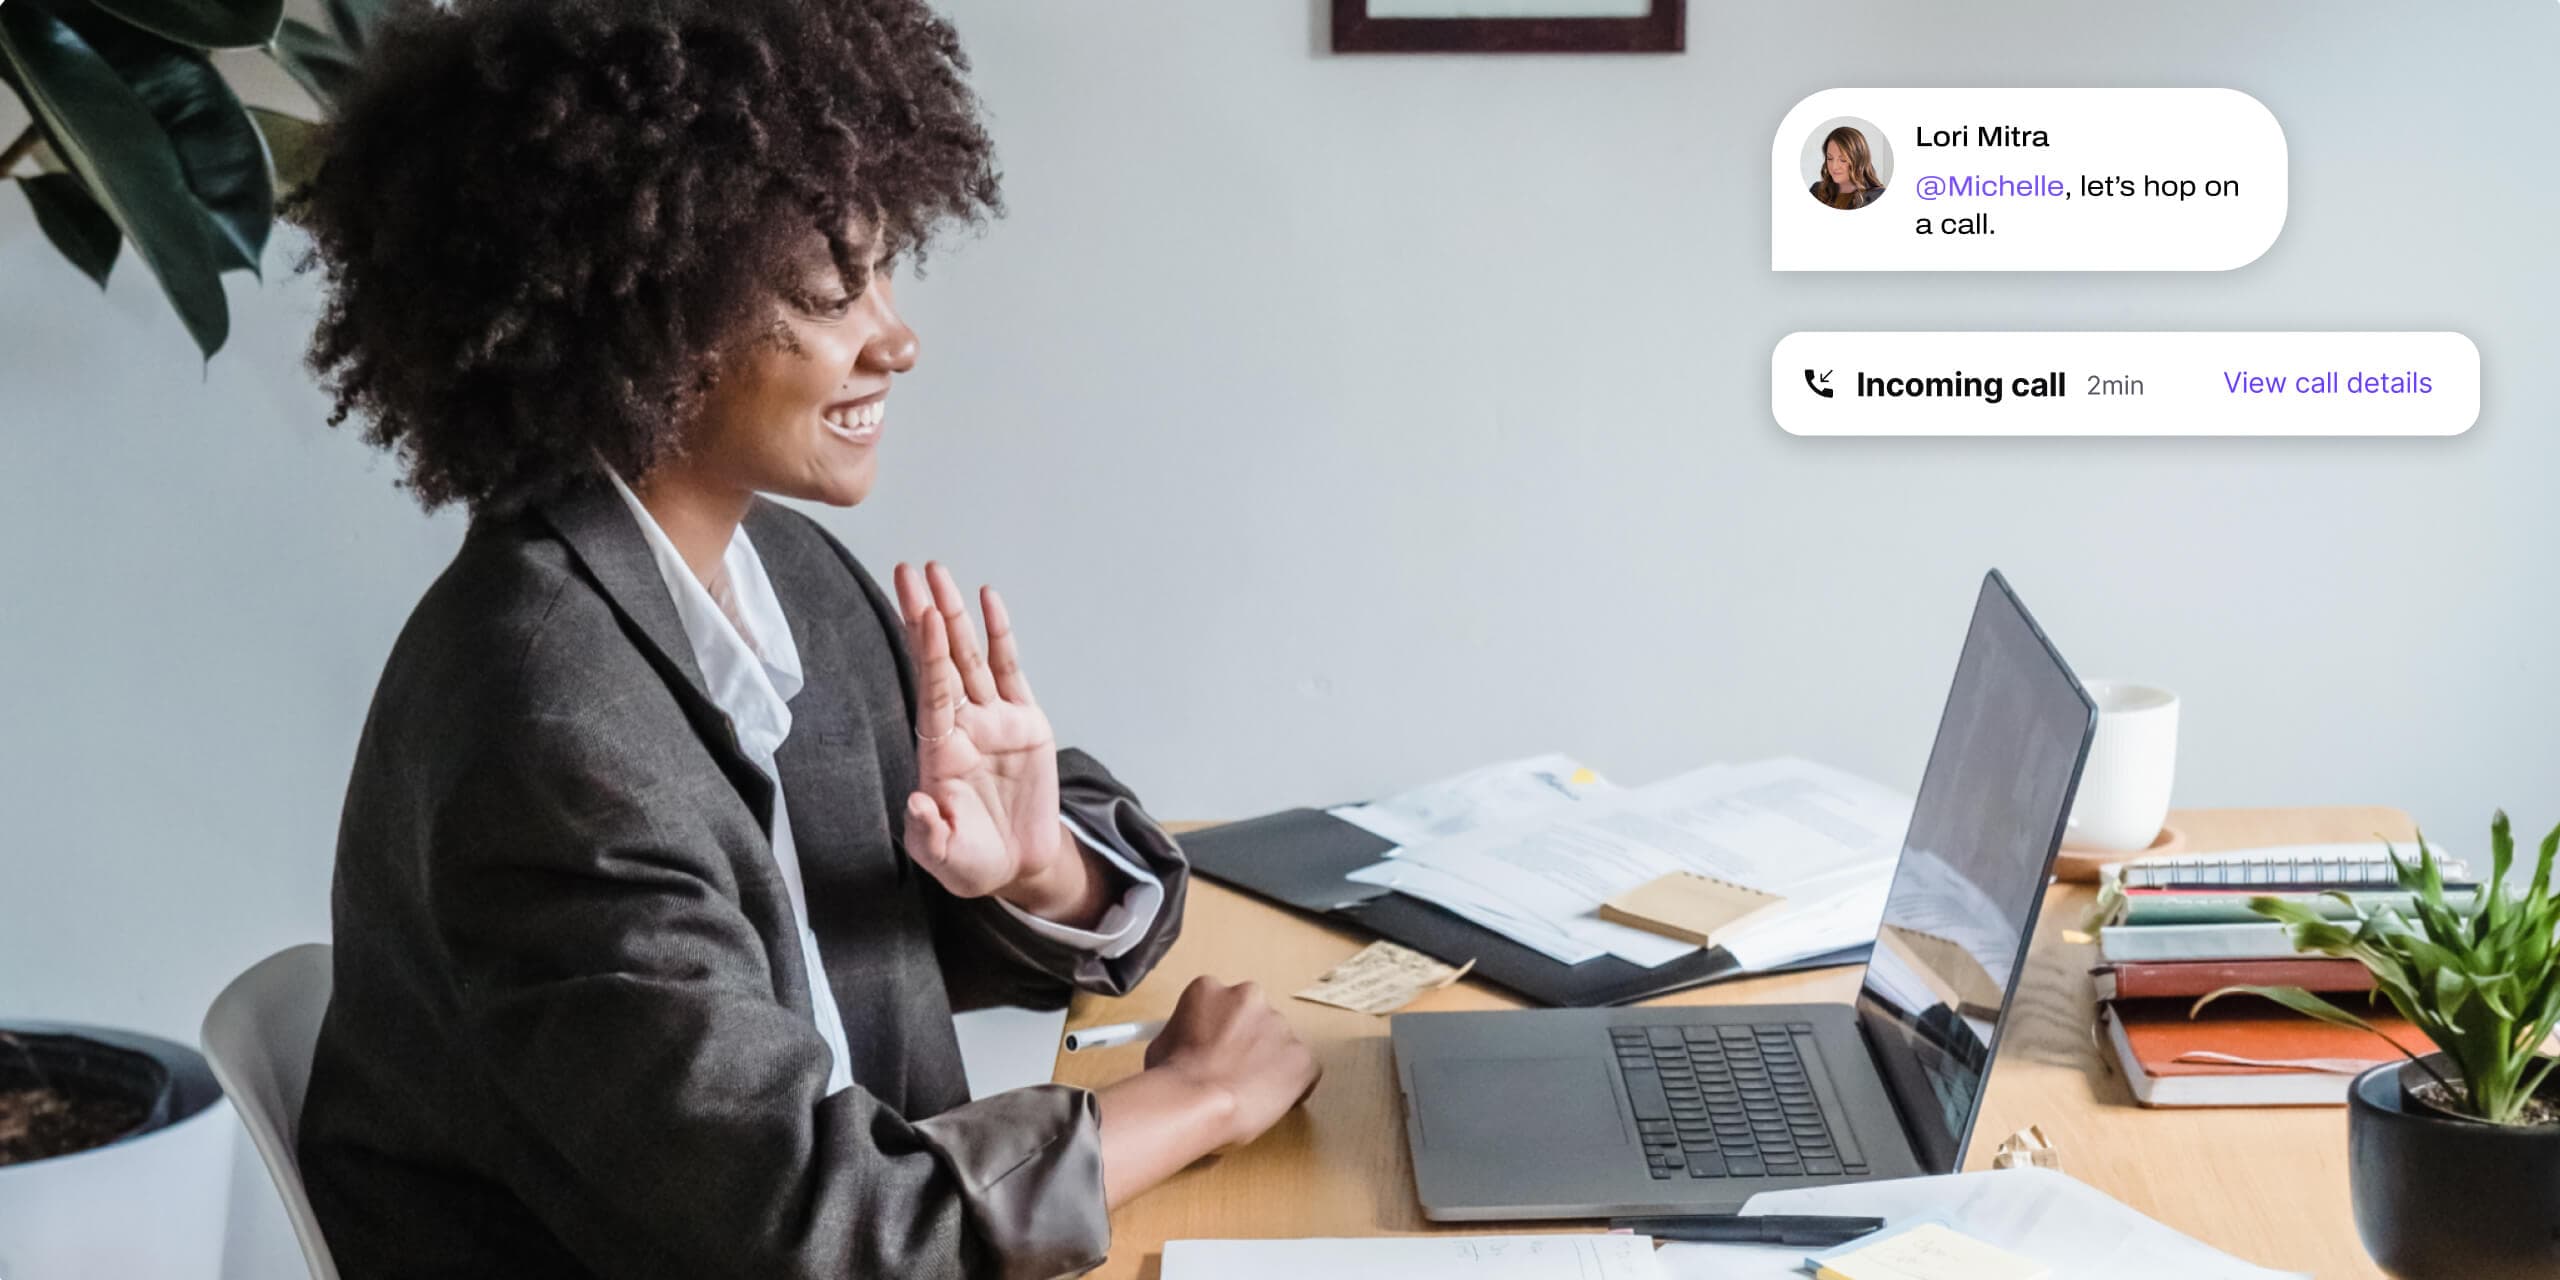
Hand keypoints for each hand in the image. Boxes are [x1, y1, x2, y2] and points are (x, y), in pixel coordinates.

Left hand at [893, 561, 1071, 906]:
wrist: (1018, 865)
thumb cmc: (973, 861)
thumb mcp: (946, 857)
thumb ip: (930, 833)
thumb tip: (919, 801)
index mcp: (938, 752)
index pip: (931, 692)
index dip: (926, 653)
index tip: (919, 614)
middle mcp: (962, 726)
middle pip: (941, 659)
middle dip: (925, 614)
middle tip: (911, 571)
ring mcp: (993, 720)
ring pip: (972, 656)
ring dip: (955, 614)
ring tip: (940, 573)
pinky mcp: (1026, 723)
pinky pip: (1011, 670)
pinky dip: (1001, 635)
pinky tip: (989, 600)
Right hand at [1142, 976, 1322, 1148]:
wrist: (1195, 1103)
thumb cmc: (1171, 1080)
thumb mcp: (1161, 1043)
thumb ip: (1184, 1034)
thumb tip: (1187, 1046)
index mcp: (1211, 989)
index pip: (1222, 1007)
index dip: (1219, 1033)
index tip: (1215, 1052)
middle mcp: (1250, 997)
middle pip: (1254, 1020)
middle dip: (1247, 1044)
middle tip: (1231, 1073)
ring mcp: (1280, 1026)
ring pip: (1279, 1045)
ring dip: (1268, 1064)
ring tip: (1245, 1093)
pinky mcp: (1303, 1058)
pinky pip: (1303, 1072)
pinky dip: (1291, 1088)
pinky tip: (1267, 1104)